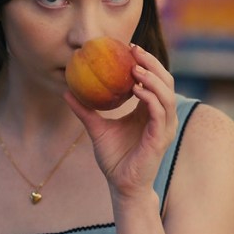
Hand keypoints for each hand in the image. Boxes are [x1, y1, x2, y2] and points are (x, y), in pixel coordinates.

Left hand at [64, 45, 177, 199]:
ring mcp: (163, 127)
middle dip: (152, 63)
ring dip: (153, 78)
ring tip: (135, 68)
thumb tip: (66, 90)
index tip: (129, 48)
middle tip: (134, 50)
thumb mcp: (96, 128)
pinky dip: (150, 98)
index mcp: (150, 112)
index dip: (146, 62)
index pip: (155, 80)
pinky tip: (136, 89)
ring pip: (167, 94)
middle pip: (166, 81)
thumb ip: (85, 110)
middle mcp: (162, 117)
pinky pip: (159, 112)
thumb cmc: (114, 159)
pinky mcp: (160, 138)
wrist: (122, 186)